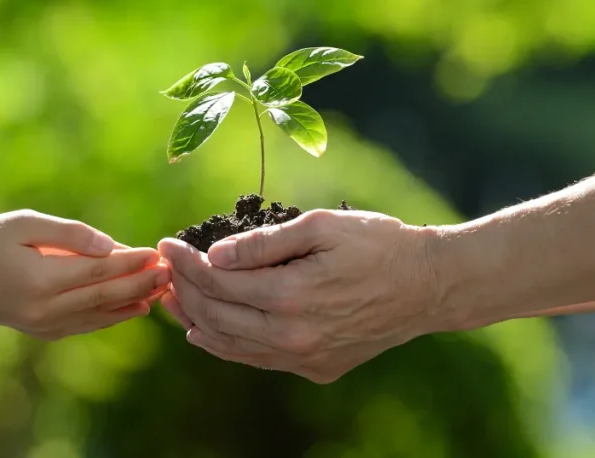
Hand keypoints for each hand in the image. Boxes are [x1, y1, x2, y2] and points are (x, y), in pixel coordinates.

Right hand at [0, 209, 168, 339]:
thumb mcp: (23, 224)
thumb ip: (69, 234)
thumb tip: (110, 244)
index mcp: (42, 279)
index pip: (100, 270)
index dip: (131, 261)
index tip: (156, 252)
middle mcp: (47, 308)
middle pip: (107, 295)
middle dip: (142, 283)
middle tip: (170, 272)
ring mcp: (44, 324)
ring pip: (100, 315)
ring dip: (134, 302)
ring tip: (162, 290)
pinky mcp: (42, 331)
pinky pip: (86, 325)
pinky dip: (112, 317)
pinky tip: (134, 309)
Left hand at [158, 209, 443, 382]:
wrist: (428, 285)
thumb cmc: (378, 244)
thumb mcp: (322, 226)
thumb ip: (266, 242)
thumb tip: (215, 254)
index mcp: (292, 295)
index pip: (218, 281)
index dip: (186, 261)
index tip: (168, 243)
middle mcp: (293, 336)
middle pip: (216, 315)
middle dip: (183, 288)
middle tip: (166, 267)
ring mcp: (304, 358)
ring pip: (230, 345)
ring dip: (195, 320)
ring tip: (173, 298)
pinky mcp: (316, 368)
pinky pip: (256, 359)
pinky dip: (225, 345)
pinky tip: (206, 331)